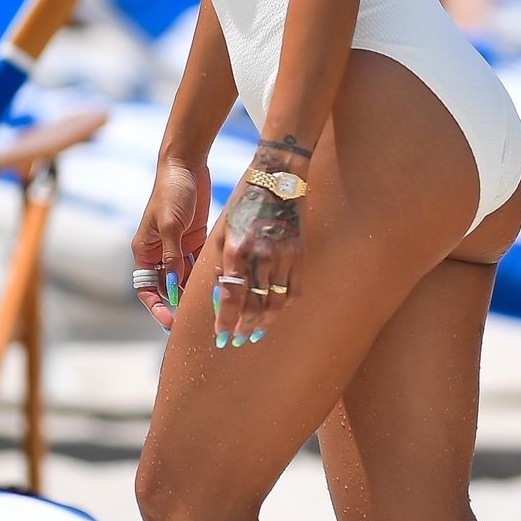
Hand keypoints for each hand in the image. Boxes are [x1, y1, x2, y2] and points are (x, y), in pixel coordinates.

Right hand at [132, 157, 211, 329]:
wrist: (186, 164)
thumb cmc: (172, 192)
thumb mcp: (170, 225)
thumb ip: (172, 256)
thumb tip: (174, 287)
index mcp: (143, 251)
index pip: (146, 288)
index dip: (157, 307)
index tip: (170, 321)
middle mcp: (158, 252)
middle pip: (167, 287)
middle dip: (178, 305)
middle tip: (196, 323)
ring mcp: (177, 247)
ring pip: (186, 278)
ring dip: (195, 292)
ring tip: (211, 309)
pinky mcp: (195, 240)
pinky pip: (200, 264)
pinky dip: (207, 275)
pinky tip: (220, 287)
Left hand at [213, 177, 304, 348]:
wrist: (277, 180)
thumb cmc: (244, 204)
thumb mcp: (223, 230)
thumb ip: (222, 263)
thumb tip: (222, 294)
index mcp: (236, 249)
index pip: (231, 297)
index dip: (226, 322)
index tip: (221, 338)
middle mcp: (261, 255)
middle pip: (254, 305)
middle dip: (244, 327)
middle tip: (237, 340)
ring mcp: (283, 256)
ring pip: (276, 302)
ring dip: (264, 321)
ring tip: (255, 332)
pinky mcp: (299, 254)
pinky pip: (293, 289)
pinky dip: (283, 305)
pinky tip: (274, 311)